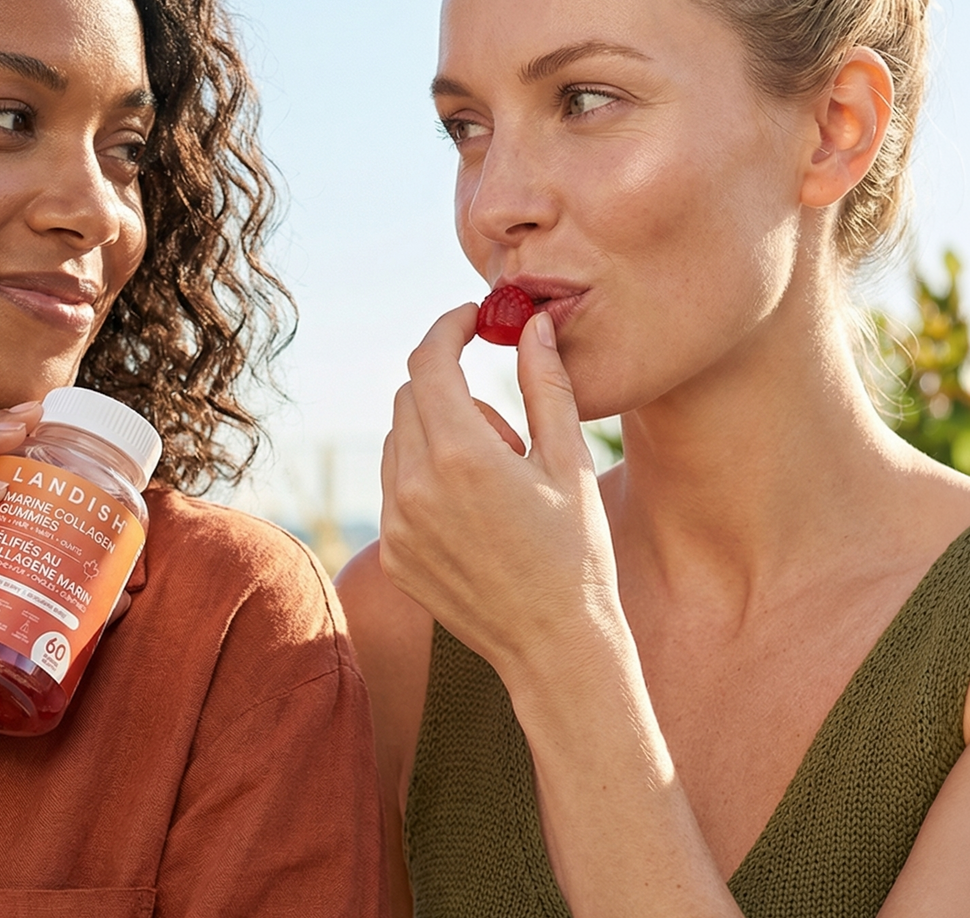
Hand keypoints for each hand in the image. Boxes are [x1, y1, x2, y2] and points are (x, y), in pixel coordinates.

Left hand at [378, 305, 621, 682]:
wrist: (556, 648)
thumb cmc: (577, 553)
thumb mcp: (568, 462)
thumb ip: (544, 385)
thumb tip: (531, 326)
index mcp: (461, 457)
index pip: (429, 362)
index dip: (448, 329)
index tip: (471, 321)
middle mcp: (414, 487)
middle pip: (410, 396)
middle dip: (450, 387)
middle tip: (507, 427)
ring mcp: (395, 524)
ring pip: (398, 440)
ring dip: (437, 433)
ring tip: (497, 477)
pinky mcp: (392, 553)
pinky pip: (394, 486)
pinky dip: (424, 476)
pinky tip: (475, 512)